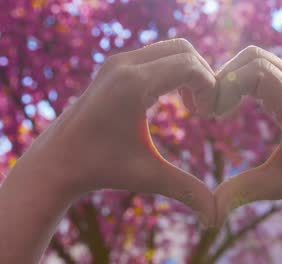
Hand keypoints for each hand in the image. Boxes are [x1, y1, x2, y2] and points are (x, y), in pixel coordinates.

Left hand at [17, 38, 216, 225]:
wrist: (59, 161)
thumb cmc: (102, 169)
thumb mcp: (148, 177)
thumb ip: (186, 191)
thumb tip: (216, 218)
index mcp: (133, 84)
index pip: (190, 66)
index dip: (210, 88)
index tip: (207, 116)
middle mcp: (125, 64)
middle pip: (184, 50)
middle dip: (203, 76)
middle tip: (202, 109)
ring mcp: (118, 61)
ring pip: (172, 49)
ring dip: (189, 72)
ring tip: (190, 105)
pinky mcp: (115, 65)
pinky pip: (157, 55)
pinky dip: (173, 70)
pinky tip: (172, 100)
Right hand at [214, 46, 281, 224]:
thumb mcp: (273, 186)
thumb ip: (240, 193)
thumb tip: (208, 217)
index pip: (255, 71)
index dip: (226, 86)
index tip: (213, 114)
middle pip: (253, 57)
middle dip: (224, 77)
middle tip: (211, 108)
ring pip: (257, 57)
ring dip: (233, 75)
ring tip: (220, 106)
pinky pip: (263, 66)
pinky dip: (243, 77)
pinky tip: (234, 103)